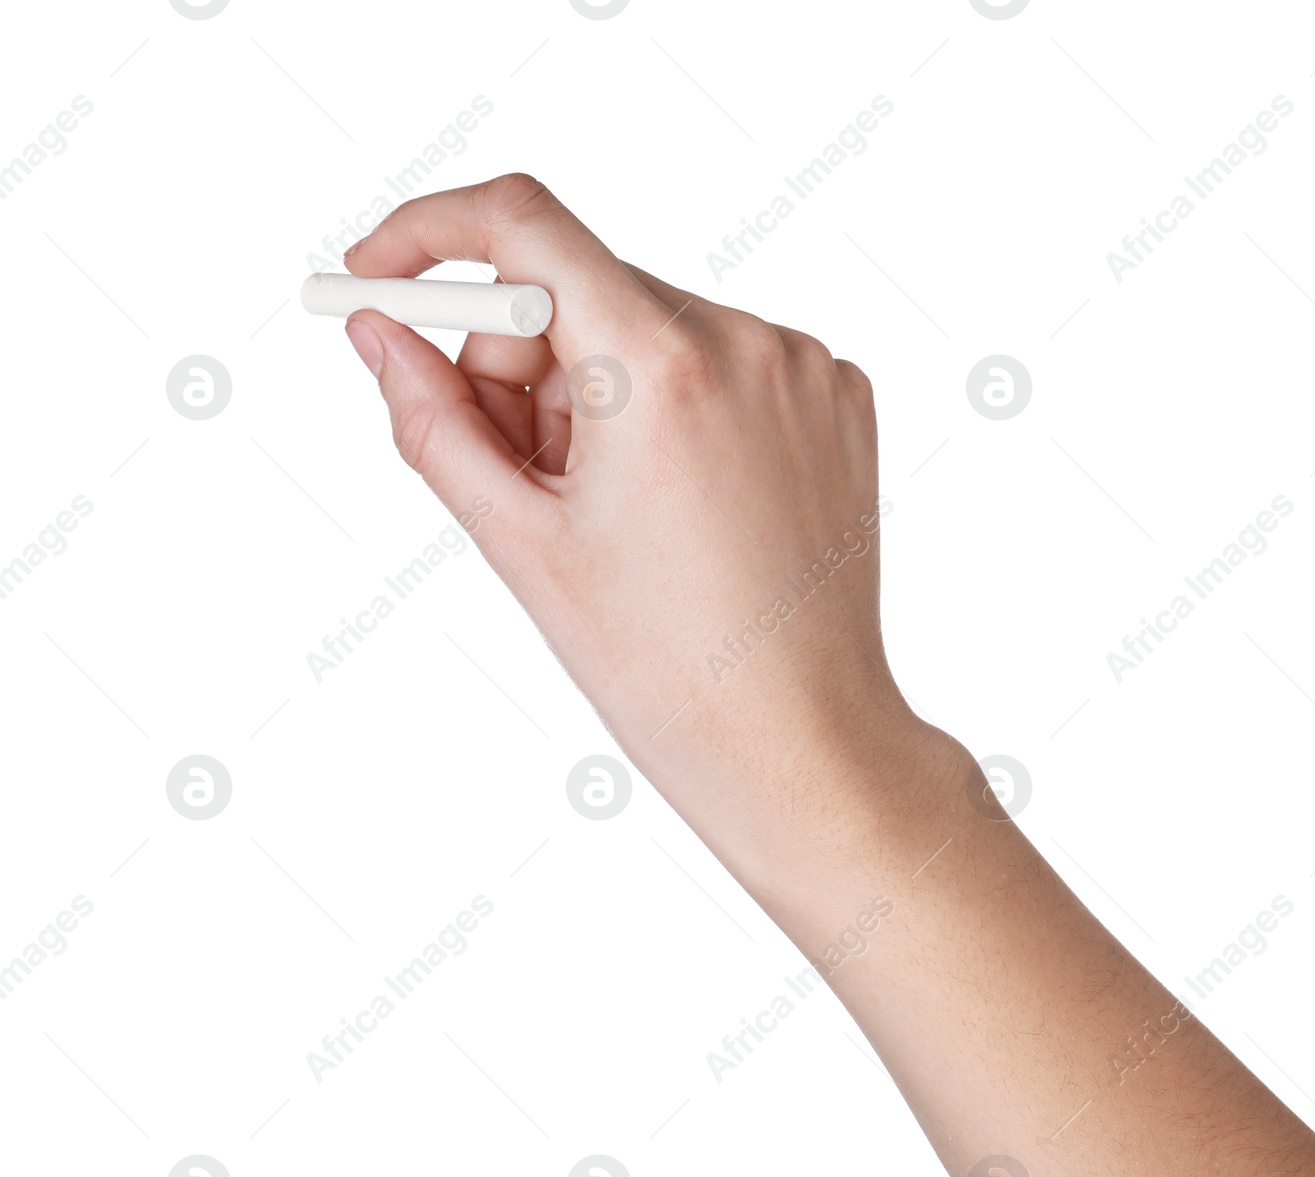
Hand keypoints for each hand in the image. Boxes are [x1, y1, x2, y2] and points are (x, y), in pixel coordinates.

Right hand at [342, 173, 915, 837]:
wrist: (799, 740)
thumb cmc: (665, 668)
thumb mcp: (521, 542)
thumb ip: (433, 419)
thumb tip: (378, 333)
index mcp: (663, 369)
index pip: (523, 224)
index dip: (431, 236)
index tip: (383, 274)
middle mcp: (748, 342)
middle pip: (580, 287)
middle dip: (520, 363)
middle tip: (520, 471)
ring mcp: (803, 366)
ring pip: (647, 323)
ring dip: (598, 389)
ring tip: (611, 506)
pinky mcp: (836, 395)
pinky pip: (718, 357)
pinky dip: (672, 402)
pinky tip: (678, 499)